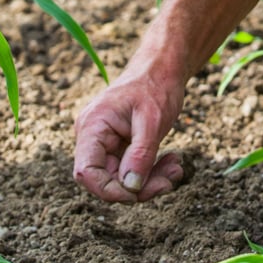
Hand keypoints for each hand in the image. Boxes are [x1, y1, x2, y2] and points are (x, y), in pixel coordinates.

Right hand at [73, 70, 184, 202]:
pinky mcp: (119, 147)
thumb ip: (140, 154)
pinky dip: (151, 171)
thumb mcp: (152, 120)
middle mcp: (92, 137)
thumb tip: (131, 188)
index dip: (109, 190)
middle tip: (170, 180)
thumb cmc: (155, 86)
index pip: (86, 172)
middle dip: (139, 187)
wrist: (162, 69)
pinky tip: (172, 161)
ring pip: (121, 179)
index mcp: (92, 127)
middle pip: (106, 180)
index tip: (138, 193)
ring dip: (150, 180)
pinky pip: (131, 170)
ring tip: (176, 167)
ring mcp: (104, 143)